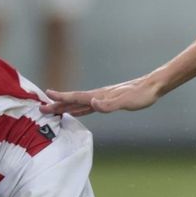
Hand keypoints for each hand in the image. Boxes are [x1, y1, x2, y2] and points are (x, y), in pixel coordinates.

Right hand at [41, 75, 160, 116]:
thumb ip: (109, 104)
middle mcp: (99, 95)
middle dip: (58, 104)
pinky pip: (89, 106)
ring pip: (80, 103)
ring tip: (54, 109)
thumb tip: (92, 103)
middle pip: (74, 100)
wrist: (153, 86)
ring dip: (67, 106)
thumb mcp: (127, 102)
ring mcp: (103, 98)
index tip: (46, 96)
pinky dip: (80, 108)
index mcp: (100, 96)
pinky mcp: (109, 101)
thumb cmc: (142, 95)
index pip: (77, 97)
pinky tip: (78, 111)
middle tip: (42, 107)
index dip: (61, 97)